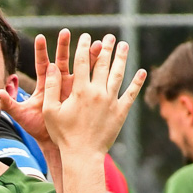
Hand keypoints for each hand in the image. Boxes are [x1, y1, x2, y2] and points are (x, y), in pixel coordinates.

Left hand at [0, 30, 109, 153]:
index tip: (40, 37)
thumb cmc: (36, 128)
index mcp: (44, 84)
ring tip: (94, 42)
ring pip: (79, 67)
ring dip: (87, 54)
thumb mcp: (20, 115)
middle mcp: (59, 82)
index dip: (41, 51)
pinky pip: (91, 80)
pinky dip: (98, 69)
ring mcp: (72, 88)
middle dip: (64, 45)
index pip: (42, 63)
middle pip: (62, 60)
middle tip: (66, 32)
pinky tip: (106, 60)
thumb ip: (9, 103)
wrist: (53, 141)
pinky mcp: (83, 94)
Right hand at [43, 33, 145, 161]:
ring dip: (121, 58)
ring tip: (124, 45)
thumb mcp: (50, 111)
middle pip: (102, 64)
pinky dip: (137, 82)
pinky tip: (142, 71)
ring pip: (118, 74)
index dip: (82, 46)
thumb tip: (51, 66)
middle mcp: (98, 92)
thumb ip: (51, 88)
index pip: (81, 61)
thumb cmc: (64, 134)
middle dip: (105, 48)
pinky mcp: (121, 112)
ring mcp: (111, 101)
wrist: (83, 155)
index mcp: (80, 90)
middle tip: (109, 36)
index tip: (84, 36)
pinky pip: (131, 94)